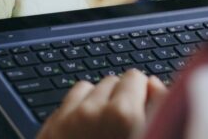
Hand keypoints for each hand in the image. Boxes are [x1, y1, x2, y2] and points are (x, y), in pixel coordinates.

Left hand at [38, 69, 167, 138]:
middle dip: (119, 96)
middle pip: (112, 80)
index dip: (141, 93)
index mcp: (123, 114)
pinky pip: (67, 102)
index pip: (135, 76)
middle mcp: (93, 111)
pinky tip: (84, 130)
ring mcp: (67, 119)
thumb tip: (153, 83)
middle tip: (122, 125)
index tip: (141, 110)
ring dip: (97, 101)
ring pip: (88, 88)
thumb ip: (158, 107)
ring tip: (103, 127)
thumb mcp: (150, 131)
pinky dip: (77, 110)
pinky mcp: (50, 129)